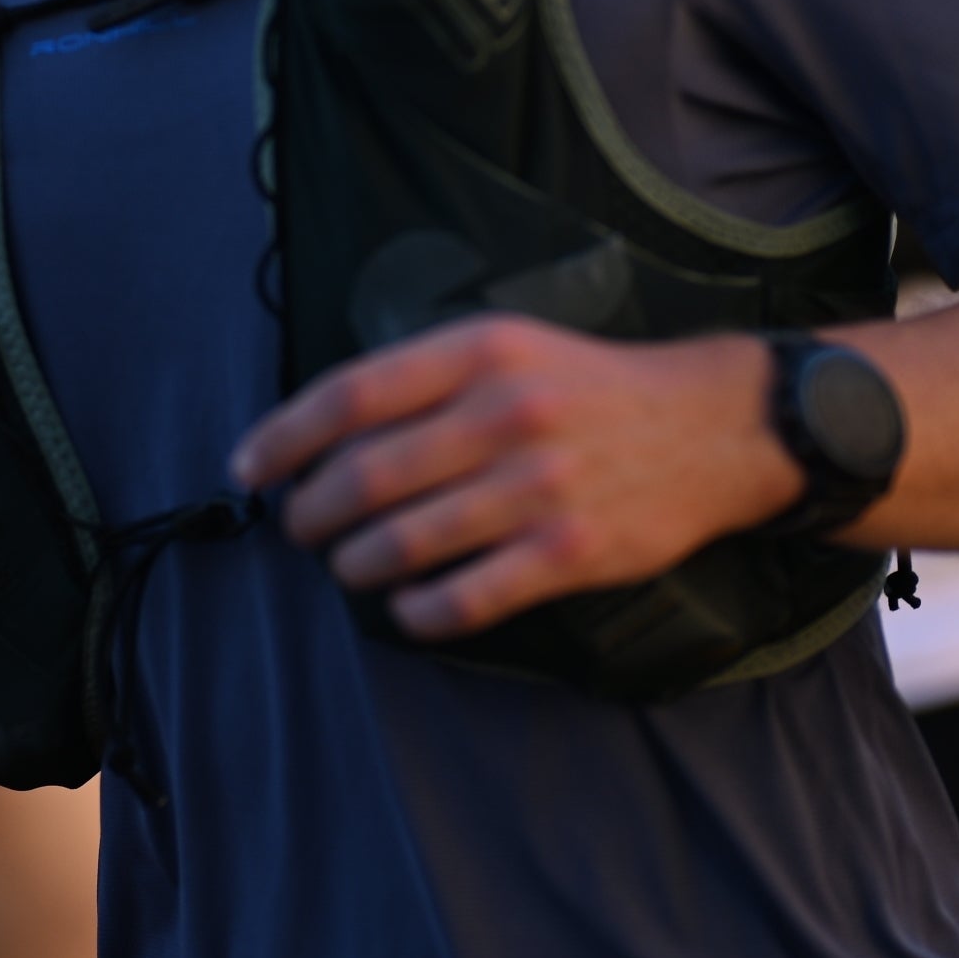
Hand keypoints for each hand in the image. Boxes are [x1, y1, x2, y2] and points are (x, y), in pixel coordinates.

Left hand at [229, 319, 798, 637]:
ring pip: (405, 541)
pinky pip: (465, 597)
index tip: (250, 469)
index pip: (349, 396)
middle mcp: (505, 414)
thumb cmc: (586, 388)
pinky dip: (418, 611)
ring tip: (348, 565)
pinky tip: (406, 607)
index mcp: (479, 352)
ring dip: (356, 564)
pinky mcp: (569, 553)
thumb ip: (424, 378)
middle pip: (364, 476)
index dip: (283, 437)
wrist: (709, 428)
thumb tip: (320, 428)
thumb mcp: (508, 346)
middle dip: (311, 512)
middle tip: (301, 528)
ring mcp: (538, 488)